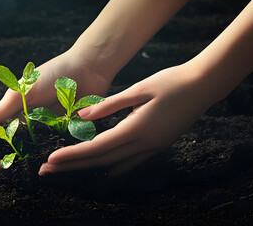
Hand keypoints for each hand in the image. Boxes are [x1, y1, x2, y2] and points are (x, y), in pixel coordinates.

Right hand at [0, 50, 115, 169]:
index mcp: (20, 112)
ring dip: (21, 162)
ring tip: (7, 173)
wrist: (88, 67)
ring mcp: (51, 131)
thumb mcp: (20, 94)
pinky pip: (57, 151)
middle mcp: (34, 123)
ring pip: (33, 152)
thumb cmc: (51, 75)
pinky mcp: (70, 136)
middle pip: (14, 145)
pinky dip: (47, 160)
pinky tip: (37, 170)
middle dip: (0, 156)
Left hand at [39, 64, 222, 175]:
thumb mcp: (138, 88)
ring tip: (65, 169)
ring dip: (89, 168)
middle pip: (101, 161)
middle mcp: (145, 144)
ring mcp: (154, 148)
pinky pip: (131, 162)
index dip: (72, 155)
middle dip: (72, 166)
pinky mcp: (159, 145)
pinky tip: (101, 169)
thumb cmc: (171, 81)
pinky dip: (113, 166)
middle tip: (46, 171)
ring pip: (115, 164)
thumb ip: (109, 104)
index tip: (50, 160)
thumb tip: (81, 116)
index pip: (97, 147)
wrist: (205, 85)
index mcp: (137, 128)